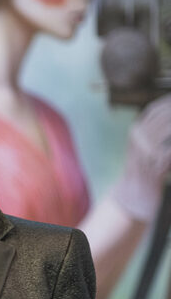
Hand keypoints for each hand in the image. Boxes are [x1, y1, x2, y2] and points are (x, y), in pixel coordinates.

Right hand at [112, 94, 170, 220]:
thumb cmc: (140, 172)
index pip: (154, 110)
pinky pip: (170, 150)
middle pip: (164, 116)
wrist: (132, 196)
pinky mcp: (157, 165)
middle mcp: (139, 140)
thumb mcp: (140, 148)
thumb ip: (151, 132)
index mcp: (134, 134)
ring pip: (168, 129)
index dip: (167, 102)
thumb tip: (166, 116)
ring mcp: (147, 152)